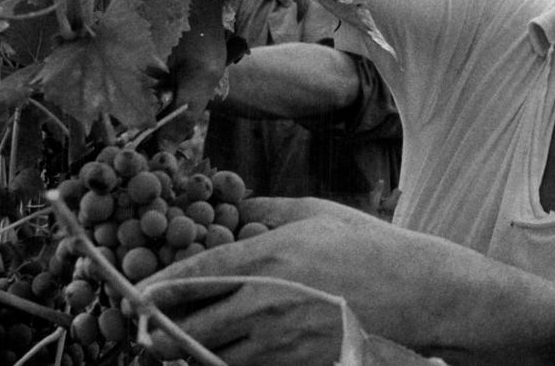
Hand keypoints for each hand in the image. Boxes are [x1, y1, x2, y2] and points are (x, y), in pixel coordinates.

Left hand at [134, 197, 457, 363]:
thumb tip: (234, 205)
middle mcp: (267, 303)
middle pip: (191, 326)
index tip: (134, 291)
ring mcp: (280, 341)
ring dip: (188, 350)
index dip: (156, 286)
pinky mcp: (295, 365)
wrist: (420, 296)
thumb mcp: (316, 212)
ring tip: (171, 342)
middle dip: (159, 329)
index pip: (194, 275)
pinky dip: (223, 362)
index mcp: (269, 257)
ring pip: (211, 356)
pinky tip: (218, 352)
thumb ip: (268, 208)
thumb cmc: (369, 247)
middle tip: (141, 327)